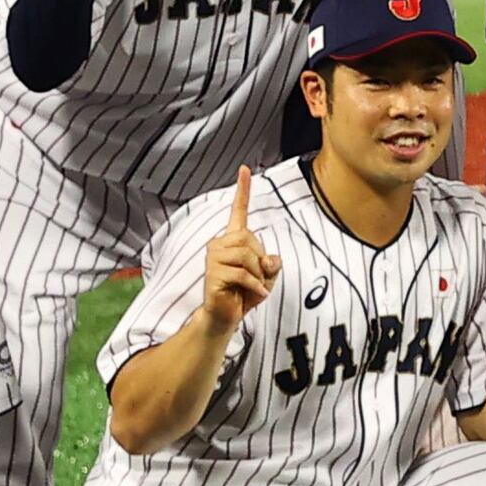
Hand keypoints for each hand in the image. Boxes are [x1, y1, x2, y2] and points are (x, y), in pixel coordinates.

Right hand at [198, 166, 279, 329]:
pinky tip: (255, 294)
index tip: (245, 169)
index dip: (243, 189)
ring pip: (248, 257)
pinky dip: (256, 286)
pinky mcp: (212, 274)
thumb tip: (269, 258)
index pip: (239, 211)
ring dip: (258, 275)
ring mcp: (214, 258)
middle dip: (261, 262)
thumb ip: (272, 263)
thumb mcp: (267, 276)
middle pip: (251, 239)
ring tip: (253, 286)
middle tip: (257, 278)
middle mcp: (220, 244)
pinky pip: (243, 274)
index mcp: (234, 239)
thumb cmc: (245, 293)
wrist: (226, 316)